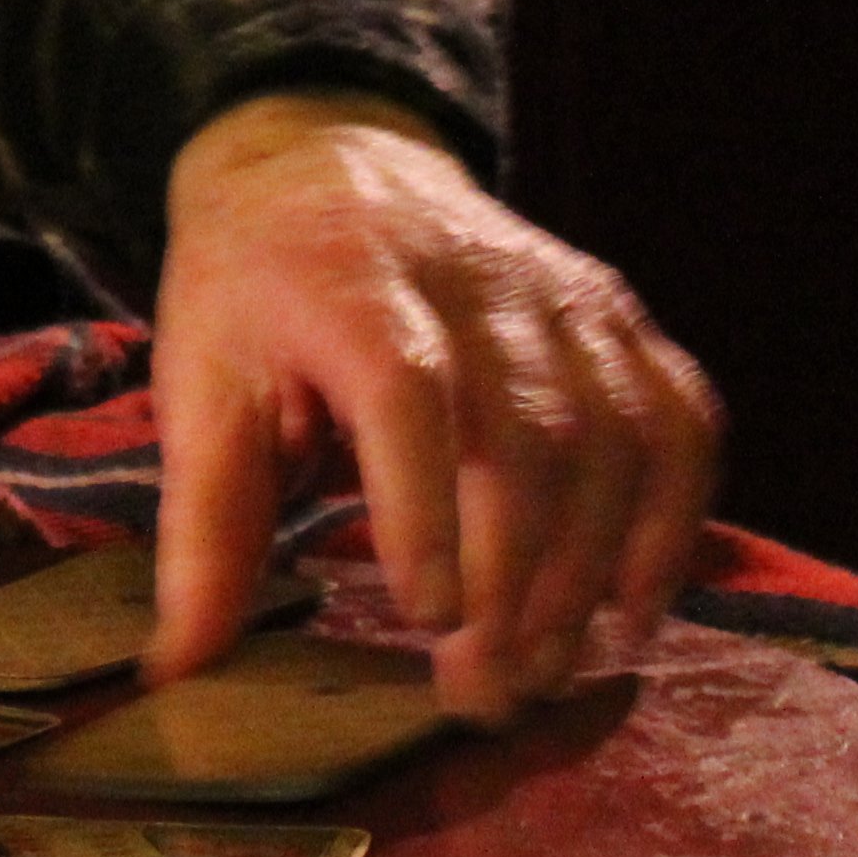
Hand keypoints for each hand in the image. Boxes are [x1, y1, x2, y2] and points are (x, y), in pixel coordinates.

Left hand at [141, 93, 720, 724]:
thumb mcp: (201, 385)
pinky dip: (671, 522)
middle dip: (517, 584)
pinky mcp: (617, 315)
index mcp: (349, 283)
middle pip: (528, 436)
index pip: (408, 391)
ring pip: (614, 441)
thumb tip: (178, 669)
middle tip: (481, 693)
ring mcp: (561, 293)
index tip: (426, 620)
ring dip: (590, 575)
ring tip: (538, 671)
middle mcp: (473, 277)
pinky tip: (628, 610)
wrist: (329, 162)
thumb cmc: (255, 293)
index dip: (427, 508)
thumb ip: (205, 525)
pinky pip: (679, 421)